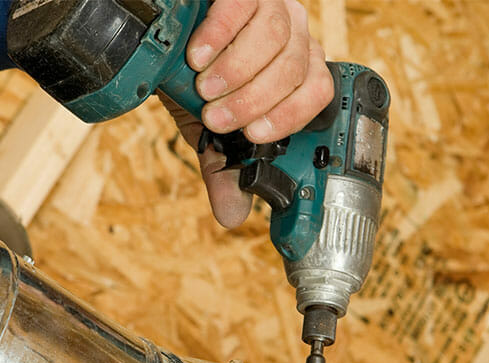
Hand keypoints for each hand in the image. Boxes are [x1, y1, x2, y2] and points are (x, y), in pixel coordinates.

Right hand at [165, 0, 333, 227]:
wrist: (169, 39)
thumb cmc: (196, 79)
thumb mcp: (209, 126)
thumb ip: (224, 164)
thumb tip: (233, 216)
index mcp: (298, 72)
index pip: (319, 95)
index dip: (289, 118)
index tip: (254, 136)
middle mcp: (296, 36)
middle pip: (294, 69)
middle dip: (253, 101)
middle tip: (216, 118)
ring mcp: (275, 6)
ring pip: (275, 38)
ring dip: (237, 71)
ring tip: (205, 88)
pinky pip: (243, 7)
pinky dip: (220, 34)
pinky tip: (198, 54)